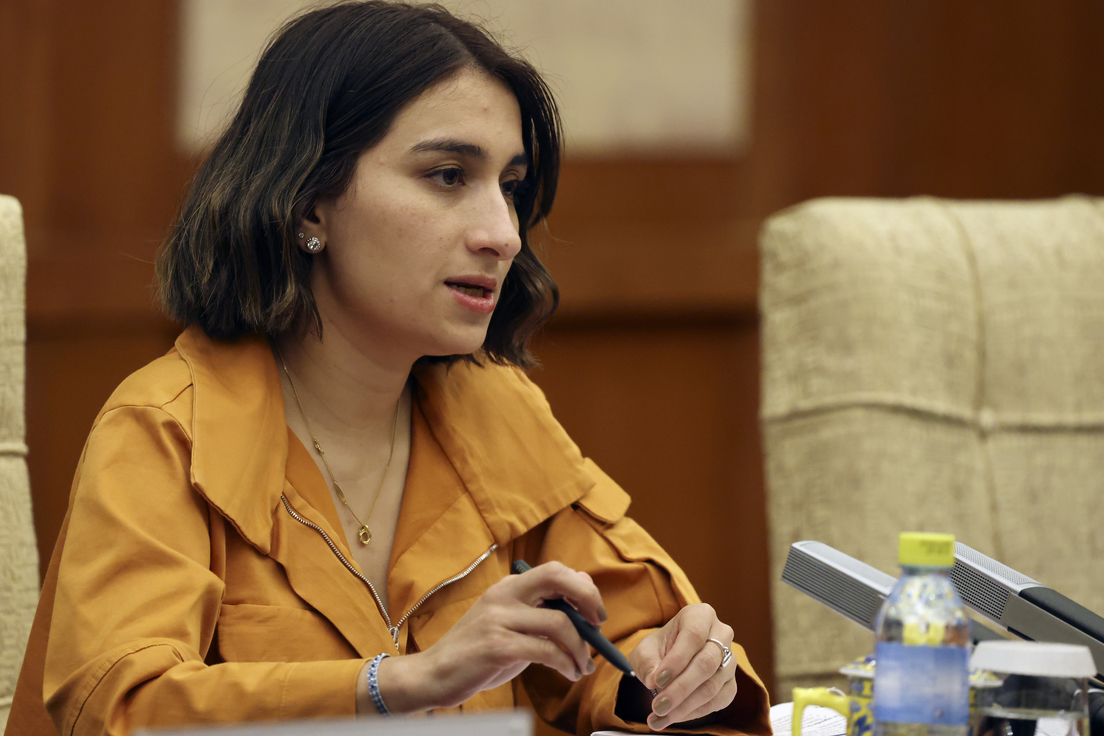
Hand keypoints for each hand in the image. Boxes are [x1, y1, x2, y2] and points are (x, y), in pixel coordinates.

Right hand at [368, 561, 605, 713]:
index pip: (555, 571)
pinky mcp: (497, 646)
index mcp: (507, 587)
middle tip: (598, 625)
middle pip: (557, 576)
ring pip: (559, 622)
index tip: (594, 613)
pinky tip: (567, 673)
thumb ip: (537, 615)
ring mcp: (499, 618)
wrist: (434, 674)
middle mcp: (503, 595)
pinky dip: (565, 663)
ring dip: (580, 648)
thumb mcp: (507, 624)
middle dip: (587, 598)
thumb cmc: (476, 653)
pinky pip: (546, 650)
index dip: (582, 588)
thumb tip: (582, 612)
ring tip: (581, 665)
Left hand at [628, 603, 736, 730]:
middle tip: (658, 705)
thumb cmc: (659, 649)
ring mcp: (730, 660)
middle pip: (706, 663)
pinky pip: (719, 700)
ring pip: (713, 685)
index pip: (693, 636)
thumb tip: (653, 679)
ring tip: (660, 716)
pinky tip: (676, 716)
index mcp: (700, 615)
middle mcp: (721, 635)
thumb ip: (647, 661)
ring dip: (685, 705)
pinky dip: (696, 711)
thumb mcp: (646, 649)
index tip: (657, 681)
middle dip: (680, 688)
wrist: (671, 659)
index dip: (676, 660)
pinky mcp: (731, 683)